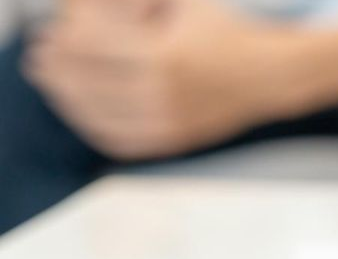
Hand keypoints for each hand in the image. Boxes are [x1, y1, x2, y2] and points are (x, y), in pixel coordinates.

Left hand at [24, 0, 296, 160]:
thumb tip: (79, 11)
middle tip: (39, 62)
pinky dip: (94, 126)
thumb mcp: (182, 4)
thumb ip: (134, 4)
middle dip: (55, 71)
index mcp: (162, 54)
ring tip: (56, 87)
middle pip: (87, 84)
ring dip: (68, 100)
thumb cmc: (223, 32)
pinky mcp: (176, 140)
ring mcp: (169, 120)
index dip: (61, 43)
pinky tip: (83, 113)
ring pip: (98, 116)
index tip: (46, 37)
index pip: (90, 50)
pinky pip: (120, 139)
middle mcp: (164, 92)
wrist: (271, 74)